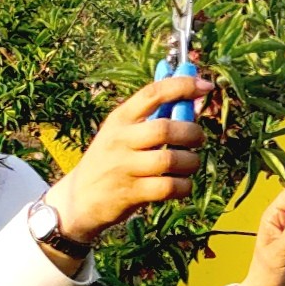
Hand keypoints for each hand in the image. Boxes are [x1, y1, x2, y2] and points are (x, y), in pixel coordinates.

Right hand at [45, 72, 215, 245]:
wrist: (79, 199)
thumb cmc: (110, 160)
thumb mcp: (120, 132)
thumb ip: (152, 116)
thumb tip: (191, 97)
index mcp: (119, 118)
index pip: (152, 93)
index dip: (182, 86)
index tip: (205, 86)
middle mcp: (120, 140)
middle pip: (165, 129)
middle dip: (192, 132)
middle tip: (198, 139)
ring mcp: (124, 167)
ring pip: (171, 159)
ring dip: (191, 161)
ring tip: (190, 163)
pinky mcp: (131, 193)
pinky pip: (169, 187)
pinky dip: (184, 186)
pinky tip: (182, 184)